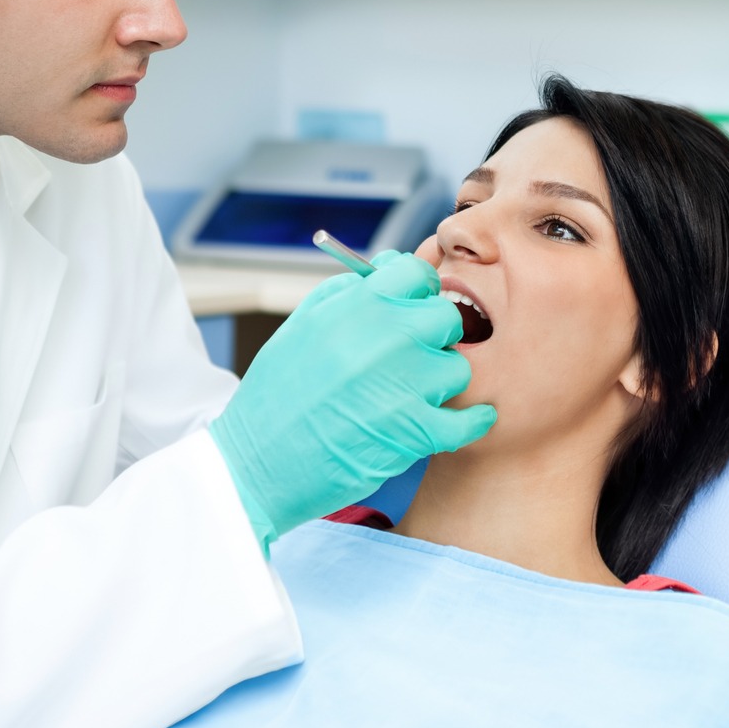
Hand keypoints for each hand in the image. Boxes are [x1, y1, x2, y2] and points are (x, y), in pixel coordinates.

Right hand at [211, 252, 496, 548]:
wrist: (257, 462)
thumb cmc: (278, 393)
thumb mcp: (302, 326)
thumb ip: (349, 292)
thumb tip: (392, 265)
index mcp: (356, 306)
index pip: (416, 273)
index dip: (419, 292)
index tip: (416, 309)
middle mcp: (385, 338)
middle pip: (446, 318)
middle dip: (434, 336)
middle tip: (415, 357)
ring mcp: (403, 385)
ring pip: (457, 369)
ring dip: (440, 383)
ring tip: (413, 396)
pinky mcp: (414, 432)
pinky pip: (468, 420)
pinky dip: (471, 423)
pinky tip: (465, 420)